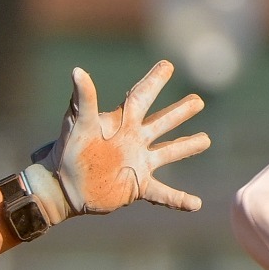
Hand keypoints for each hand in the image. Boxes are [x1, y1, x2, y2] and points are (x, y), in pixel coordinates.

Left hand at [34, 61, 209, 217]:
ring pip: (169, 152)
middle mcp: (134, 140)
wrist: (63, 186)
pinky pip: (164, 194)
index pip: (142, 96)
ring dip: (187, 146)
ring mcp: (138, 163)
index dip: (154, 80)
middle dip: (180, 112)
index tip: (167, 65)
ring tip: (206, 139)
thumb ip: (83, 98)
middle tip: (198, 101)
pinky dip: (179, 199)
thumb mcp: (77, 122)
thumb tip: (78, 71)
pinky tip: (196, 204)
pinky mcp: (137, 186)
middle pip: (163, 122)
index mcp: (122, 123)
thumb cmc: (67, 150)